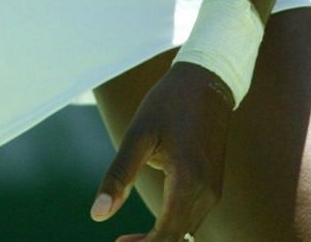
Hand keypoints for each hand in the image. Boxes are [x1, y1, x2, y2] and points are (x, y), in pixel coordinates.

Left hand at [90, 63, 232, 241]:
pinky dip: (172, 228)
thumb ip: (118, 176)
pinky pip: (192, 218)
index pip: (167, 235)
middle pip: (178, 239)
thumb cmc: (168, 104)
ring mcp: (213, 191)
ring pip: (186, 232)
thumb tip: (96, 215)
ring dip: (160, 239)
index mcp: (189, 183)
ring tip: (127, 239)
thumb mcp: (138, 136)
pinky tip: (150, 226)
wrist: (206, 83)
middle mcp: (207, 193)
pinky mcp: (212, 186)